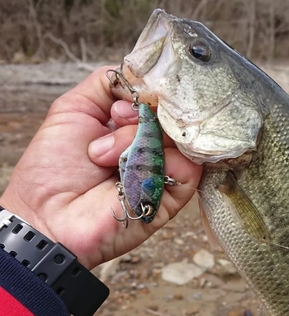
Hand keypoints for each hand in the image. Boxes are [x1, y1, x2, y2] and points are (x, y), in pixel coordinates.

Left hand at [0, 66, 200, 269]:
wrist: (48, 215)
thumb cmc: (53, 168)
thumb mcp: (74, 109)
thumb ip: (107, 85)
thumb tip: (142, 74)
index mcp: (134, 126)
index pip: (161, 98)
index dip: (147, 94)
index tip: (119, 107)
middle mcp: (153, 146)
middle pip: (173, 114)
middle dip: (141, 117)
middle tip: (113, 126)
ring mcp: (165, 170)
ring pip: (179, 138)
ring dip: (140, 142)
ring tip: (106, 160)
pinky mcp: (173, 196)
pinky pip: (187, 167)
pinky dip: (159, 162)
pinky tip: (131, 171)